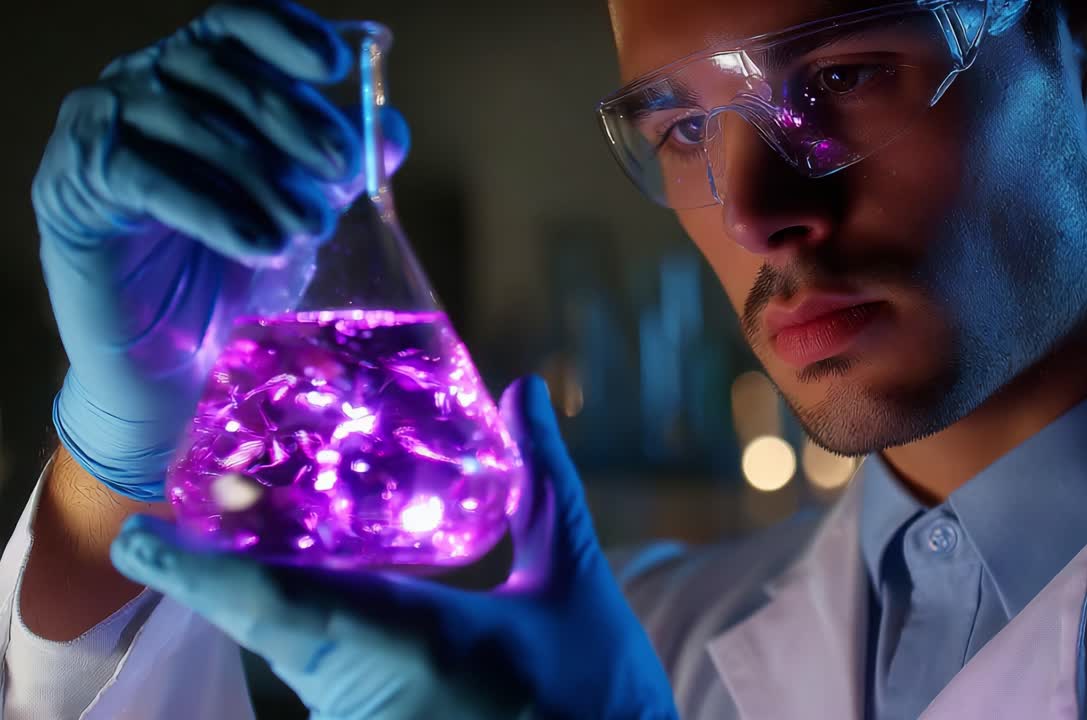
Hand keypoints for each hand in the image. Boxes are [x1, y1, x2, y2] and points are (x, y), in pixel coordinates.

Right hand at [33, 0, 408, 500]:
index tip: (335, 65)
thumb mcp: (296, 212)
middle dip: (290, 118)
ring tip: (308, 227)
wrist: (168, 361)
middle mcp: (139, 87)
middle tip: (341, 170)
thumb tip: (391, 129)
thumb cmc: (229, 273)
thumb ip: (338, 169)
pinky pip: (147, 180)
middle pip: (217, 70)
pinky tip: (260, 245)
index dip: (283, 32)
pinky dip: (214, 210)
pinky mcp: (72, 187)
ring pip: (186, 122)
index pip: (233, 23)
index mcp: (194, 77)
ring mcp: (98, 131)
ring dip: (261, 174)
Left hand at [111, 376, 679, 719]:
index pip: (281, 603)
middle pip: (268, 630)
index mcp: (418, 640)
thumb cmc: (600, 695)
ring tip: (238, 537)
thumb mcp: (575, 584)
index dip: (202, 573)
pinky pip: (321, 687)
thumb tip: (522, 392)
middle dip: (221, 574)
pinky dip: (302, 641)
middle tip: (191, 511)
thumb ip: (545, 485)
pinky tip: (312, 596)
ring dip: (259, 606)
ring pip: (290, 663)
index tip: (139, 539)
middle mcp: (369, 698)